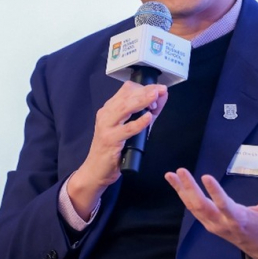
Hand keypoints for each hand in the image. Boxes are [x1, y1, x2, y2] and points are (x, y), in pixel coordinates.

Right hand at [67, 81, 167, 216]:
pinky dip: (138, 122)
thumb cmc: (114, 149)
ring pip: (125, 109)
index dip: (143, 88)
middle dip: (145, 91)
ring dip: (142, 101)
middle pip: (126, 96)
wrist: (96, 170)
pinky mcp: (110, 140)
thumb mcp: (131, 128)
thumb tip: (161, 97)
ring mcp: (107, 127)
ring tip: (155, 96)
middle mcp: (106, 115)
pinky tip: (148, 117)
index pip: (126, 90)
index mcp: (110, 109)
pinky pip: (126, 130)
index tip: (158, 89)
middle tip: (160, 89)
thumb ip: (146, 113)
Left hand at [165, 168, 257, 258]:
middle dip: (189, 189)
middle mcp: (223, 224)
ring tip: (170, 175)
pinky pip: (193, 210)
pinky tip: (176, 184)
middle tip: (181, 171)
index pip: (224, 205)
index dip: (215, 192)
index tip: (205, 176)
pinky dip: (184, 196)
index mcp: (239, 219)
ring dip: (181, 191)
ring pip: (193, 208)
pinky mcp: (209, 224)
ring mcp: (214, 225)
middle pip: (201, 207)